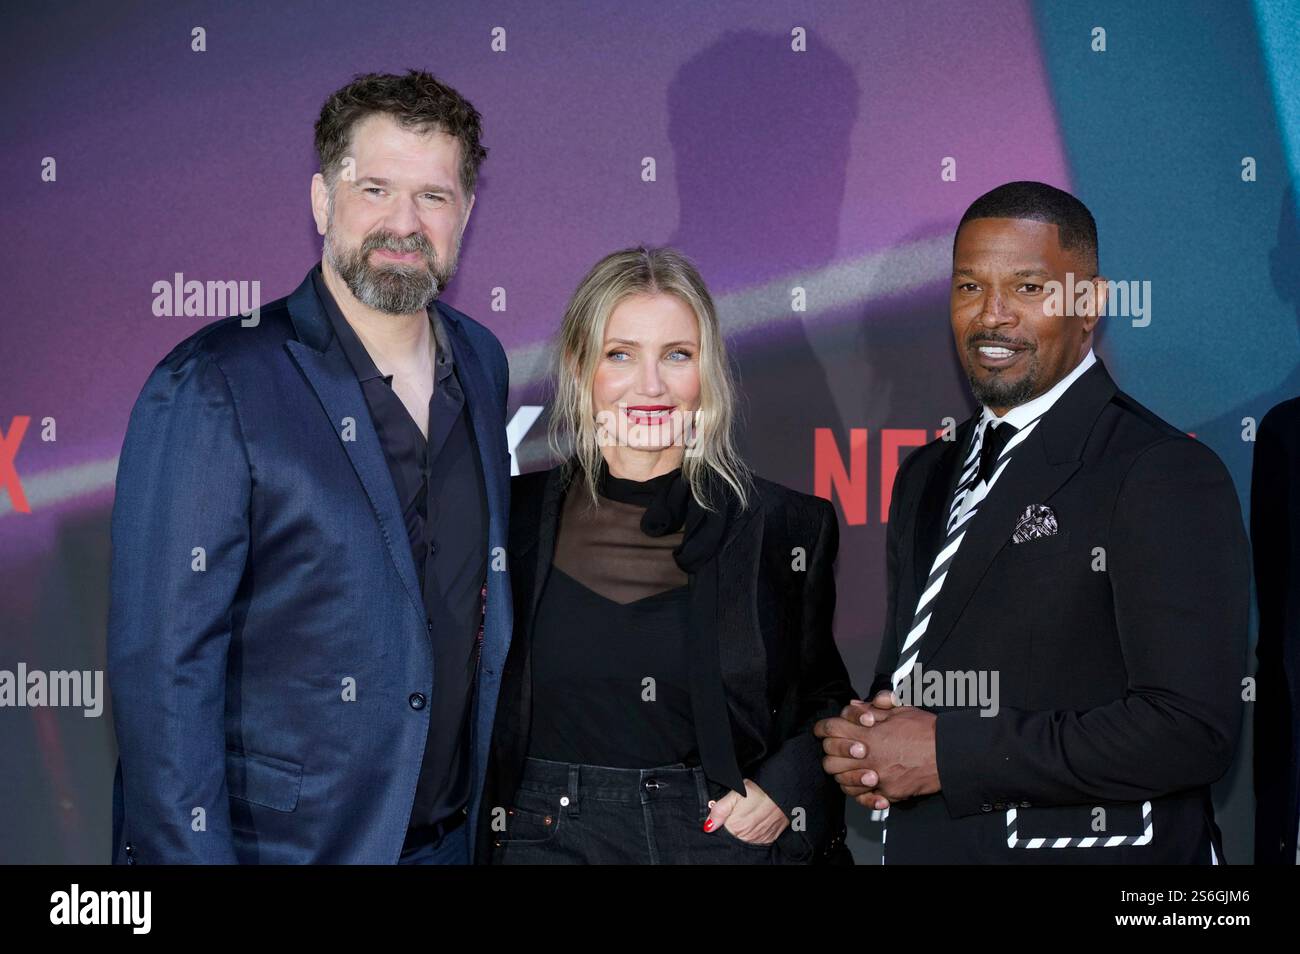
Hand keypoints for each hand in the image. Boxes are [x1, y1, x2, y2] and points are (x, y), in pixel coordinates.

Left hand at [703, 778, 788, 844]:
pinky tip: (758, 818)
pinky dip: (756, 830)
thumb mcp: (735, 794)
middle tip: (742, 809)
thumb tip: (708, 827)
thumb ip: (719, 811)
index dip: (722, 819)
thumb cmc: (759, 790)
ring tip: (751, 812)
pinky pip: (758, 838)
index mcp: (735, 827)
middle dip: (733, 823)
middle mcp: (747, 836)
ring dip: (745, 827)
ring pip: (745, 837)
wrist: (784, 791)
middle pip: (733, 834)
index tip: (729, 810)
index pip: (720, 829)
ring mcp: (759, 838)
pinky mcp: (770, 838)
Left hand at [816, 690, 939, 807]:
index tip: (824, 732)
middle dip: (831, 754)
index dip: (823, 729)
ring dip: (843, 775)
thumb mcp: (900, 709)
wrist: (949, 753)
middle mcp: (868, 756)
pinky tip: (867, 785)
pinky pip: (863, 798)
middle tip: (839, 752)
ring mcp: (877, 776)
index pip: (831, 729)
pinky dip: (861, 793)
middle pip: (830, 759)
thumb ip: (874, 707)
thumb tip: (855, 706)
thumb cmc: (926, 730)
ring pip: (842, 782)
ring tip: (852, 769)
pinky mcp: (888, 792)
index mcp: (868, 732)